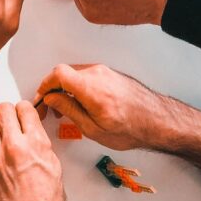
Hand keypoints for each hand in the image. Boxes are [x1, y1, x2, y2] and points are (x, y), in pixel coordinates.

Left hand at [0, 101, 65, 200]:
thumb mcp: (54, 166)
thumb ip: (41, 144)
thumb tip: (33, 132)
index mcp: (35, 143)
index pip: (25, 108)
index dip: (26, 109)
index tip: (26, 113)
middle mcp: (13, 146)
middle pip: (3, 110)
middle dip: (9, 112)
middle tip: (13, 119)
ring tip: (3, 132)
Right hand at [33, 64, 200, 171]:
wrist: (158, 122)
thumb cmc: (131, 128)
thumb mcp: (93, 128)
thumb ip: (69, 110)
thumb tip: (52, 99)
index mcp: (90, 87)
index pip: (57, 73)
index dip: (44, 85)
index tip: (41, 97)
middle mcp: (97, 73)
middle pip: (65, 72)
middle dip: (53, 89)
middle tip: (51, 108)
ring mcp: (105, 72)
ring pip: (76, 74)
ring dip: (66, 88)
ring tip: (66, 109)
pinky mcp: (111, 74)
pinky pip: (87, 75)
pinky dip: (78, 86)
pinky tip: (81, 103)